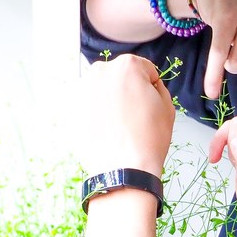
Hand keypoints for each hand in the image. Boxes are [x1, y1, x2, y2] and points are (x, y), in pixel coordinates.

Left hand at [81, 54, 175, 175]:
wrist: (123, 170)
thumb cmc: (148, 139)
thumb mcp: (167, 106)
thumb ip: (157, 86)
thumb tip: (146, 85)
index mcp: (126, 66)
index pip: (144, 70)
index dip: (150, 88)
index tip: (148, 105)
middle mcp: (99, 72)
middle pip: (119, 76)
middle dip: (125, 91)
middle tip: (132, 116)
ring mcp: (81, 90)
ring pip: (101, 90)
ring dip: (108, 102)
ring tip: (117, 125)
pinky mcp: (69, 109)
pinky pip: (86, 106)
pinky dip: (94, 114)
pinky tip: (103, 131)